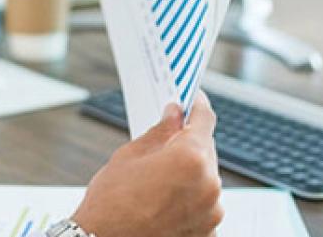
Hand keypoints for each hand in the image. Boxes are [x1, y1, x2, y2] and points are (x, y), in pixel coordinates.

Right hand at [71, 92, 222, 236]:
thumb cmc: (111, 205)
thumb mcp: (130, 156)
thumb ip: (159, 132)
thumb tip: (173, 115)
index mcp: (190, 158)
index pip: (205, 120)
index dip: (198, 106)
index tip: (195, 100)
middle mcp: (209, 184)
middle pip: (206, 150)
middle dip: (188, 143)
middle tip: (167, 141)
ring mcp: (211, 212)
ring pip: (206, 178)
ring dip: (190, 173)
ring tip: (159, 179)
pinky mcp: (208, 232)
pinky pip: (204, 204)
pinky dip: (190, 198)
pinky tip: (165, 200)